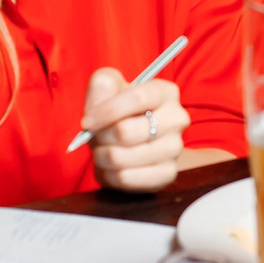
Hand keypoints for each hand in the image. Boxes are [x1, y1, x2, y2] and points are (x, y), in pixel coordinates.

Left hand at [81, 67, 189, 191]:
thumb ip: (102, 84)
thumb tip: (99, 100)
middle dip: (101, 136)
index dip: (107, 111)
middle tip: (95, 137)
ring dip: (102, 156)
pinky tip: (111, 167)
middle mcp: (177, 119)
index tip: (87, 122)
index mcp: (166, 92)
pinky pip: (126, 178)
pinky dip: (110, 175)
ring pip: (123, 157)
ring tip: (103, 152)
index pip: (137, 98)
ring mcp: (175, 148)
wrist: (132, 143)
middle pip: (127, 131)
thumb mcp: (108, 89)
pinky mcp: (168, 173)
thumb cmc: (120, 113)